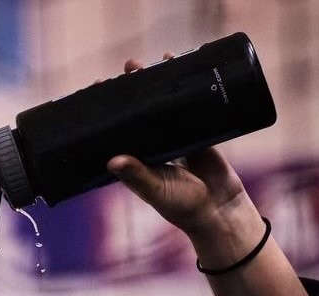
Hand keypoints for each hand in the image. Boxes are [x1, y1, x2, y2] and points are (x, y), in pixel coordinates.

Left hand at [106, 54, 248, 235]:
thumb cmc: (183, 207)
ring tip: (153, 61)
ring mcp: (175, 140)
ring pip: (164, 108)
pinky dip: (188, 91)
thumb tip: (113, 161)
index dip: (108, 111)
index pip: (117, 130)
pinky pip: (190, 109)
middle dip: (133, 90)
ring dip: (159, 85)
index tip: (98, 88)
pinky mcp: (198, 136)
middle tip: (128, 68)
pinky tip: (183, 71)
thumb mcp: (157, 190)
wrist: (220, 211)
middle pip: (139, 113)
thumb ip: (138, 176)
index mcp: (136, 160)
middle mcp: (152, 148)